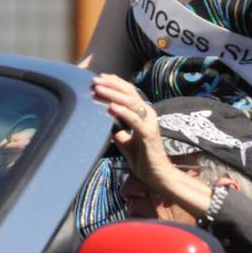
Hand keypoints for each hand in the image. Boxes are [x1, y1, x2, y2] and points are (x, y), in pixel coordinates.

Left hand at [90, 74, 171, 191]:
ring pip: (131, 103)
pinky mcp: (148, 133)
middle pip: (129, 94)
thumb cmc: (143, 158)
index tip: (100, 78)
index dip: (115, 83)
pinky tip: (110, 107)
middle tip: (94, 81)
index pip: (129, 93)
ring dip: (113, 95)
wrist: (156, 174)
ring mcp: (149, 123)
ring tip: (98, 90)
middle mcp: (148, 114)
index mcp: (143, 114)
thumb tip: (106, 126)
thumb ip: (119, 131)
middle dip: (111, 85)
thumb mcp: (126, 142)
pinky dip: (122, 111)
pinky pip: (134, 120)